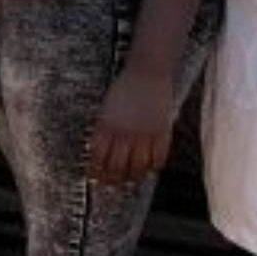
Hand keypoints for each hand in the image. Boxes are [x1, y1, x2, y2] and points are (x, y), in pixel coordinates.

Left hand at [88, 66, 177, 185]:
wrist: (147, 71)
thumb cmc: (125, 87)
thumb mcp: (107, 108)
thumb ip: (105, 129)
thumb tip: (101, 151)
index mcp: (106, 125)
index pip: (98, 156)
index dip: (96, 171)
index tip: (95, 178)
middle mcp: (124, 132)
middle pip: (117, 166)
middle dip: (113, 179)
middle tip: (112, 184)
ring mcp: (144, 133)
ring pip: (138, 166)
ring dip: (133, 176)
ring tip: (131, 179)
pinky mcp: (161, 132)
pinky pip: (158, 157)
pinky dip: (154, 166)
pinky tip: (150, 168)